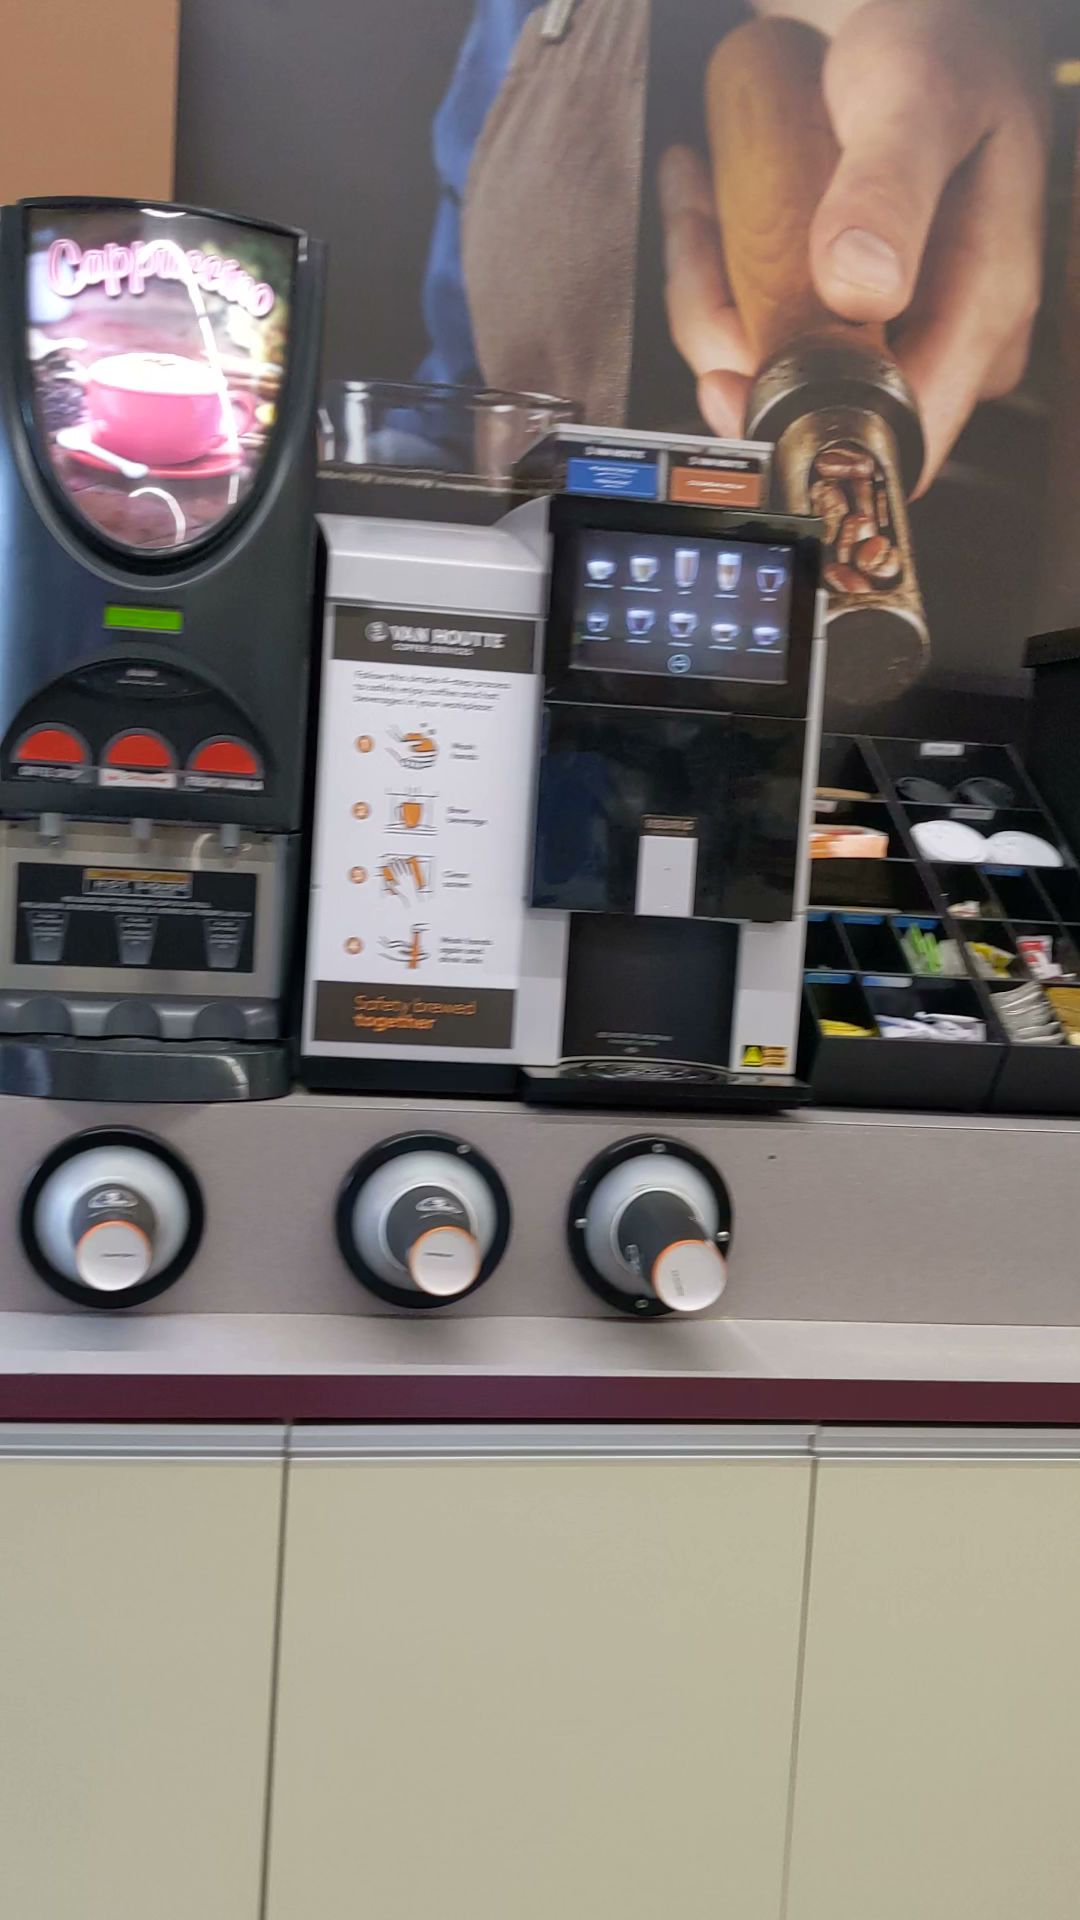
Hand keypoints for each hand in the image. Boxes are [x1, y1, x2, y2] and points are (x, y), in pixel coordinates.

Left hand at [660, 0, 1047, 491]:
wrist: (914, 10)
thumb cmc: (941, 35)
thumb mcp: (917, 95)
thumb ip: (890, 188)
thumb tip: (862, 288)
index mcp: (985, 300)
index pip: (905, 435)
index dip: (813, 430)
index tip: (736, 386)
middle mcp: (943, 327)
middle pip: (817, 400)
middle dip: (738, 333)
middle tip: (705, 245)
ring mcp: (892, 318)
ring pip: (771, 360)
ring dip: (711, 291)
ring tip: (700, 207)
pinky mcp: (845, 303)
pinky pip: (762, 320)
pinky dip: (715, 268)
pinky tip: (704, 206)